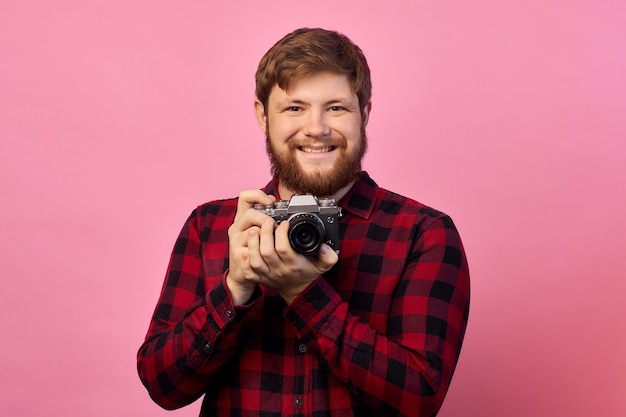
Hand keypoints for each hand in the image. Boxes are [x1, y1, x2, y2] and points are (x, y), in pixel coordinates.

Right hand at [226, 190, 275, 304]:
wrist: (242, 274)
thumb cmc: (255, 250)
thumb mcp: (259, 231)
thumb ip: (269, 220)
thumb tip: (285, 211)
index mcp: (243, 218)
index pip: (245, 197)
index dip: (258, 195)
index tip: (272, 201)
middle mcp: (237, 227)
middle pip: (250, 214)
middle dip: (266, 219)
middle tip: (275, 226)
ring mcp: (235, 241)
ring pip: (252, 232)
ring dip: (266, 236)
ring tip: (274, 241)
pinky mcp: (238, 255)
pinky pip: (251, 251)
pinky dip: (262, 252)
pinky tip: (268, 256)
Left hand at [245, 217, 338, 303]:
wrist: (297, 292)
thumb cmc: (308, 273)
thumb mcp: (323, 265)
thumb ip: (329, 256)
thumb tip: (325, 247)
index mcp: (295, 264)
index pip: (284, 248)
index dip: (282, 233)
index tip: (284, 223)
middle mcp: (280, 270)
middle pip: (267, 252)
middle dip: (265, 233)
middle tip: (267, 221)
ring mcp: (268, 275)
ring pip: (255, 260)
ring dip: (252, 244)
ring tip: (254, 230)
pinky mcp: (259, 278)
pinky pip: (248, 271)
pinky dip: (244, 260)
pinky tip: (244, 248)